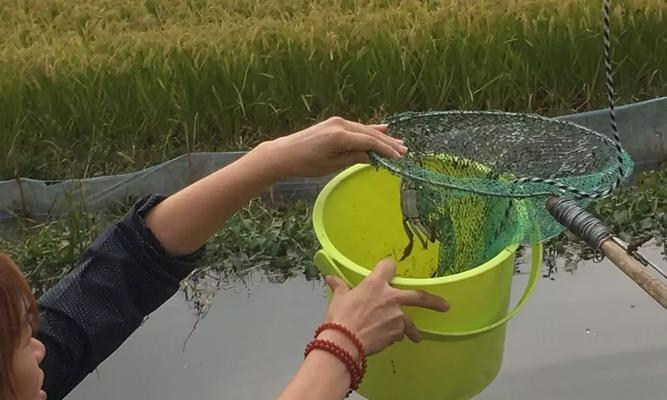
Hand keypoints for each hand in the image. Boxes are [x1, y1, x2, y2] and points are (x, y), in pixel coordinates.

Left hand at [259, 116, 406, 178]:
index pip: (369, 141)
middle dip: (388, 143)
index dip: (385, 150)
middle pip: (370, 133)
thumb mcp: (331, 165)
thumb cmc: (306, 164)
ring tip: (399, 144)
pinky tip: (383, 128)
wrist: (284, 153)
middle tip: (405, 151)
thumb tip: (373, 156)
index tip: (399, 157)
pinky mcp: (334, 123)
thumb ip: (353, 158)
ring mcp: (337, 122)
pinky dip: (370, 129)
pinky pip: (356, 127)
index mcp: (339, 136)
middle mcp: (340, 125)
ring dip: (382, 137)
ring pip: (365, 129)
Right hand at [322, 258, 448, 355]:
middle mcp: (391, 297)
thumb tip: (330, 278)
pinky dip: (394, 336)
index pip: (388, 266)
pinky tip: (386, 341)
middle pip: (419, 296)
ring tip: (417, 337)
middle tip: (445, 306)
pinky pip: (398, 334)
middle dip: (434, 302)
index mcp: (375, 284)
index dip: (388, 266)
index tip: (391, 268)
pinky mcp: (397, 333)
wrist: (345, 341)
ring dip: (413, 330)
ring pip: (409, 322)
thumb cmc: (340, 317)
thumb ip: (339, 287)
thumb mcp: (339, 299)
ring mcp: (397, 316)